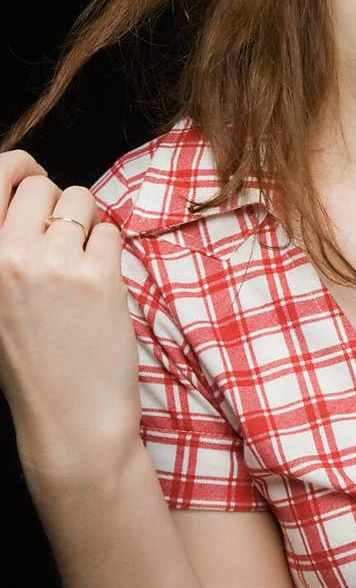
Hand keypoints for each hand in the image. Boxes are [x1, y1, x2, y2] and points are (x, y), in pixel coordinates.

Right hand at [0, 149, 142, 484]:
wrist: (68, 419)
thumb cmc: (32, 364)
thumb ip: (6, 252)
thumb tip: (28, 191)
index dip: (19, 168)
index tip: (32, 176)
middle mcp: (8, 256)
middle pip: (43, 185)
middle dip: (58, 205)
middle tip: (64, 242)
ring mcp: (54, 264)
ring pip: (83, 201)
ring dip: (89, 225)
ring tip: (83, 268)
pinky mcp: (98, 275)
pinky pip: (112, 232)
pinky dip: (111, 251)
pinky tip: (101, 285)